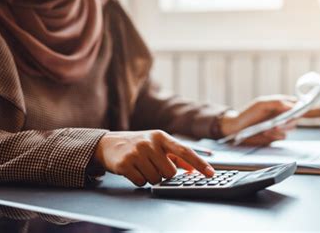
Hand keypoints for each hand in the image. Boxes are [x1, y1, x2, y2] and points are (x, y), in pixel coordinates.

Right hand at [93, 130, 214, 185]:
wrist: (108, 143)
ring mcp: (137, 153)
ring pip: (156, 179)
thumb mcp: (157, 144)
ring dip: (150, 177)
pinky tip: (133, 170)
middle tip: (153, 166)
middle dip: (163, 174)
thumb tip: (193, 168)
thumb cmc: (137, 144)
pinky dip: (139, 180)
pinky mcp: (125, 163)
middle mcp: (150, 143)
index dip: (199, 163)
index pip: (185, 151)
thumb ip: (176, 155)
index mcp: (161, 137)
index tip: (210, 173)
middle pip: (170, 172)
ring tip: (142, 166)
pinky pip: (141, 182)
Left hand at [220, 95, 318, 145]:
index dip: (305, 106)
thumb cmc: (248, 113)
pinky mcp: (275, 136)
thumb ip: (277, 102)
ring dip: (281, 129)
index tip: (309, 108)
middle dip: (290, 121)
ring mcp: (279, 126)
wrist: (236, 128)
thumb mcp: (261, 104)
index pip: (298, 104)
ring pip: (291, 128)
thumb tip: (292, 105)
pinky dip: (275, 135)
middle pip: (297, 118)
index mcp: (281, 104)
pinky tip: (266, 133)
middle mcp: (282, 115)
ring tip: (269, 128)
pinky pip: (282, 137)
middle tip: (280, 122)